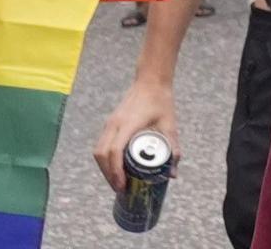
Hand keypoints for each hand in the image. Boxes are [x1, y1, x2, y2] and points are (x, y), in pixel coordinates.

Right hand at [92, 76, 179, 191]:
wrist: (150, 81)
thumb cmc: (161, 102)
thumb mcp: (170, 126)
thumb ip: (173, 150)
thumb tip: (173, 175)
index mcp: (128, 124)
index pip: (114, 152)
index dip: (115, 171)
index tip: (122, 186)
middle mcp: (114, 124)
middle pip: (101, 154)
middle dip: (108, 175)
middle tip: (120, 189)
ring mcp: (110, 123)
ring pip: (98, 150)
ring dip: (104, 168)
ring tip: (117, 182)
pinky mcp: (110, 123)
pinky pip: (101, 144)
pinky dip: (104, 159)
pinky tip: (114, 168)